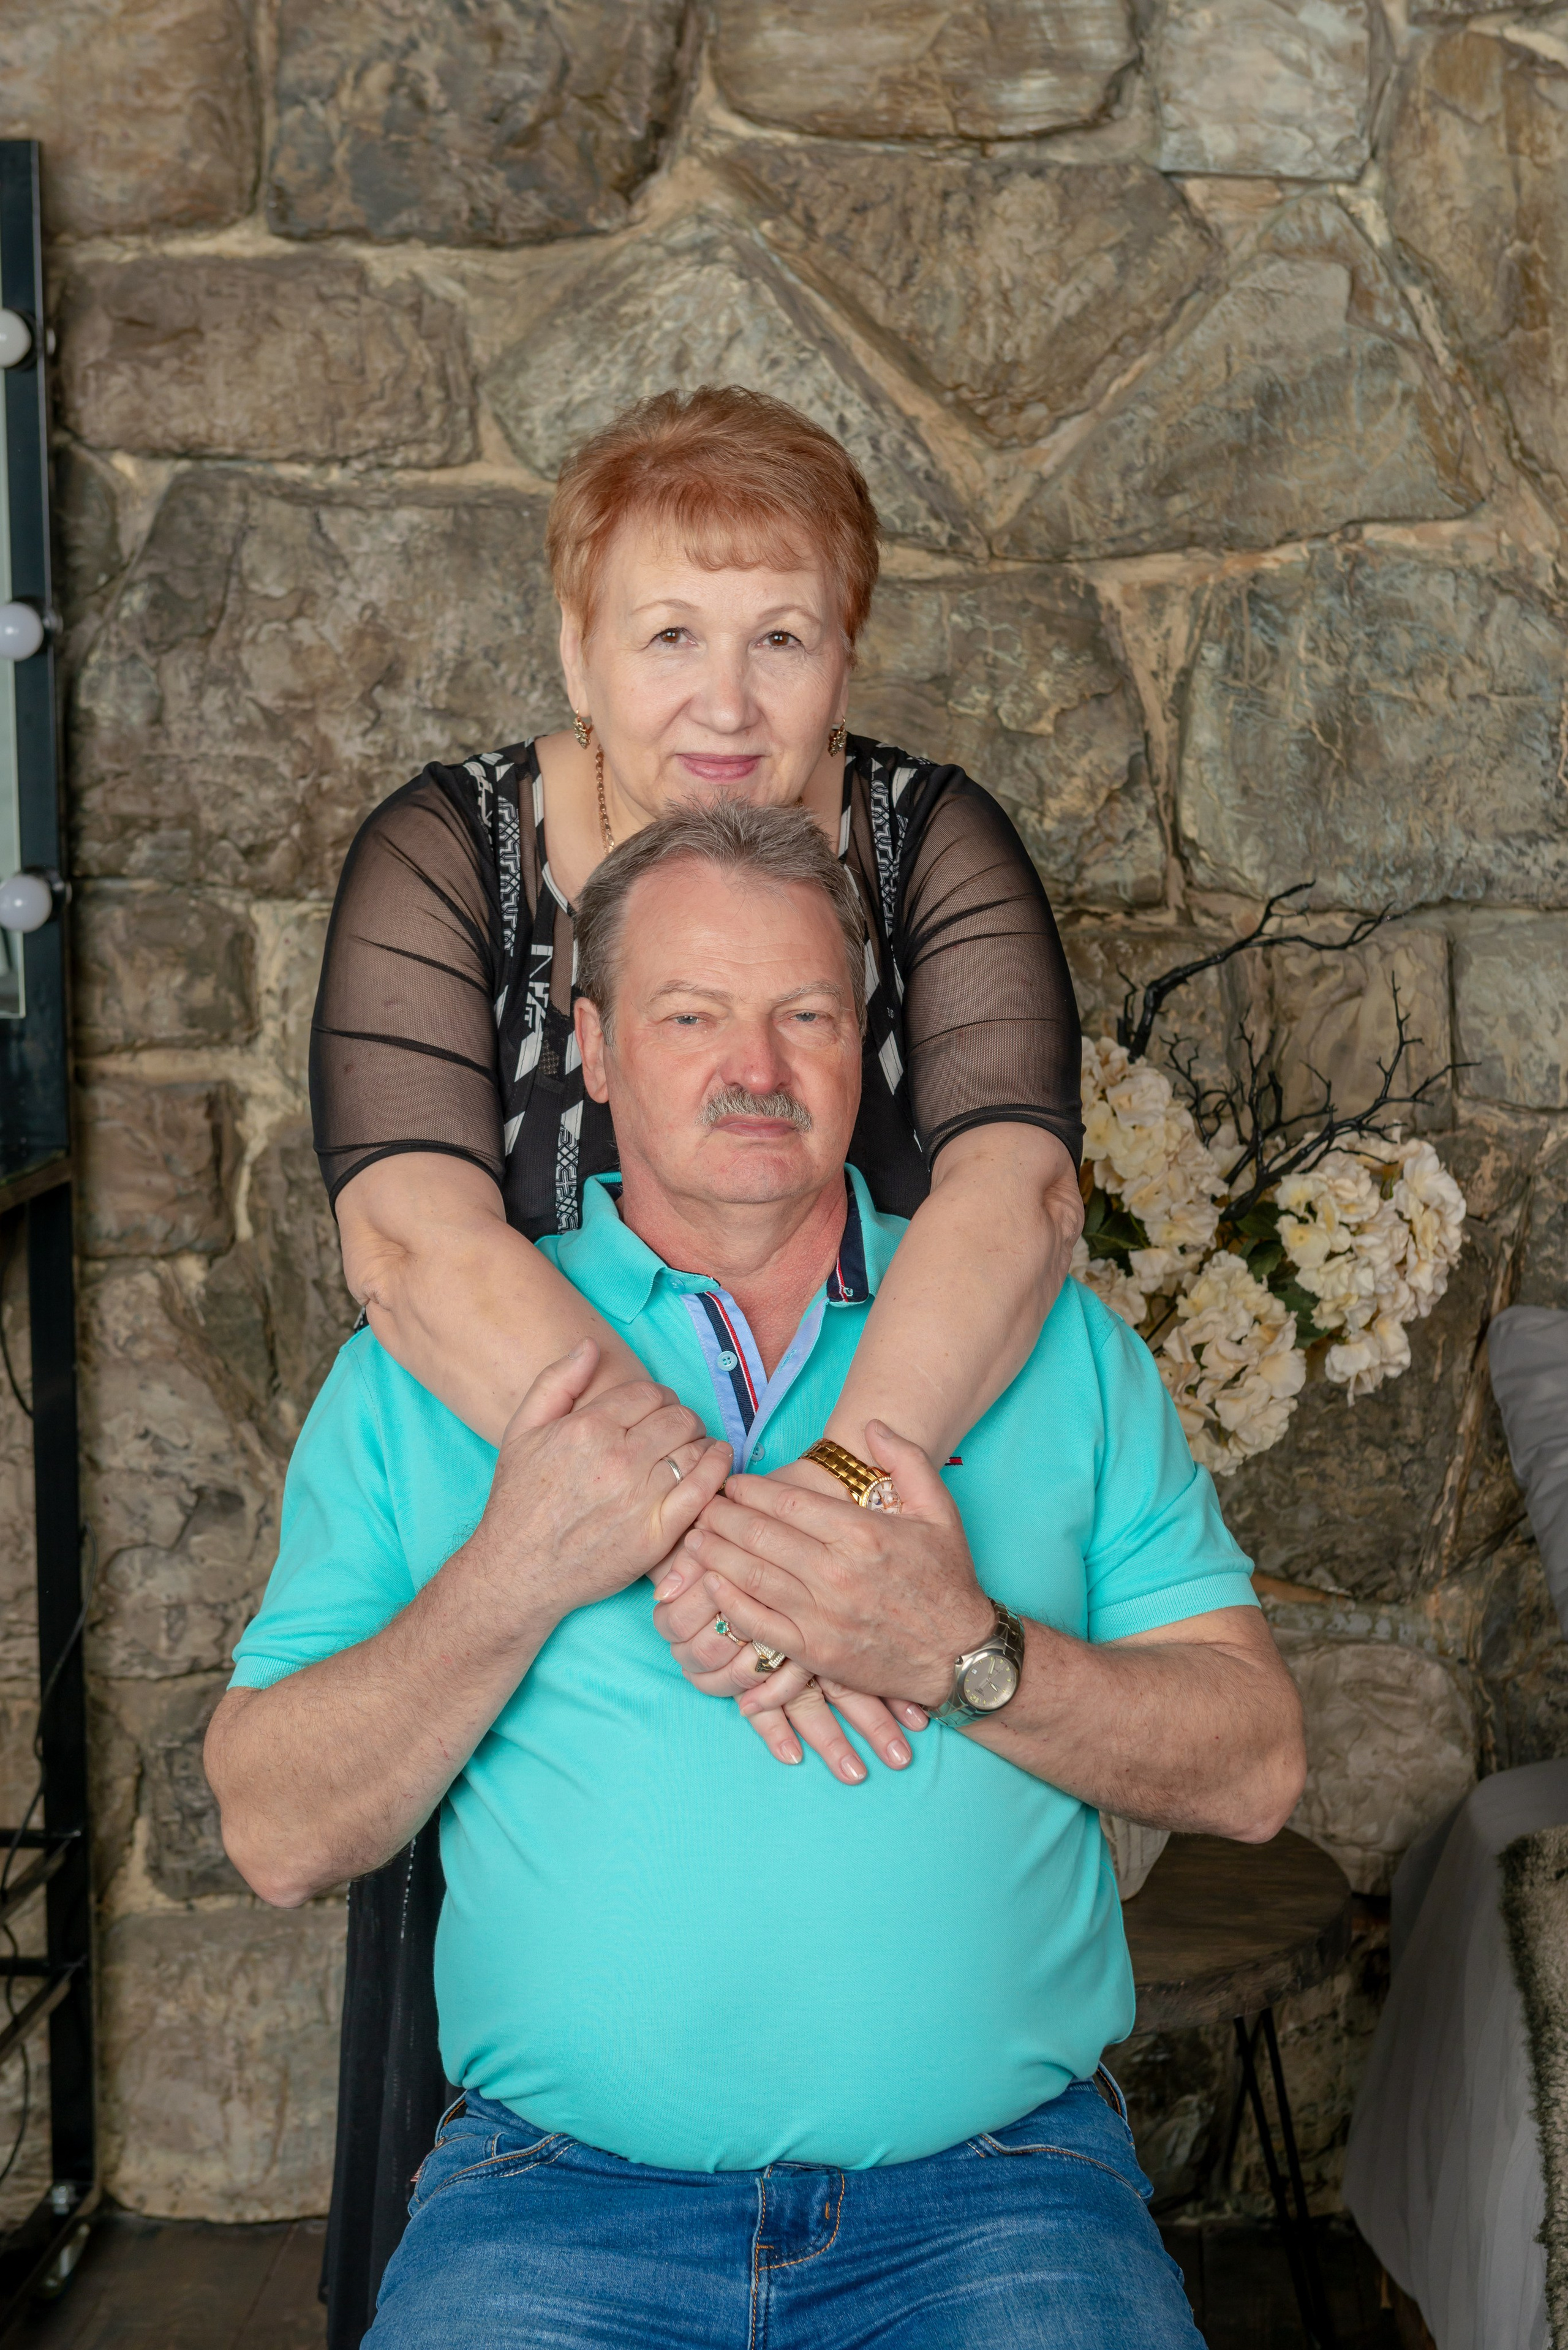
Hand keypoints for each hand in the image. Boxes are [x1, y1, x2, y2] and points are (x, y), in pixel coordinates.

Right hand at [473, 1340, 732, 1630]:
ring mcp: (640, 1498)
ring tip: (692, 1446)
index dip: (657, 1397)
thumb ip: (555, 1382)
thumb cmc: (517, 1502)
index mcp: (587, 1428)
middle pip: (678, 1417)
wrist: (516, 1571)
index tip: (655, 1409)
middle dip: (681, 1417)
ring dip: (700, 1441)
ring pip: (694, 1448)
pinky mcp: (657, 1534)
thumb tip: (590, 1345)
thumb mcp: (520, 1431)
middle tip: (675, 1429)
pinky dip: (718, 1467)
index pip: (648, 1393)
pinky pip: (704, 1488)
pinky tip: (717, 1460)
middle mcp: (617, 1459)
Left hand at [653, 1446, 929, 1780]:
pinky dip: (729, 1603)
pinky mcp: (815, 1654)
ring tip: (693, 1537)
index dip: (750, 1489)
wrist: (961, 1655)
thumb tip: (870, 1426)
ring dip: (715, 1554)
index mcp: (862, 1533)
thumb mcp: (940, 1509)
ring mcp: (822, 1617)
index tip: (731, 1481)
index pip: (787, 1502)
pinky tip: (712, 1584)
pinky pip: (759, 1625)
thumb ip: (906, 1460)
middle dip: (723, 1516)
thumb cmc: (947, 1579)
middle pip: (760, 1535)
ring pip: (752, 1577)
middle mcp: (837, 1573)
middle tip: (701, 1504)